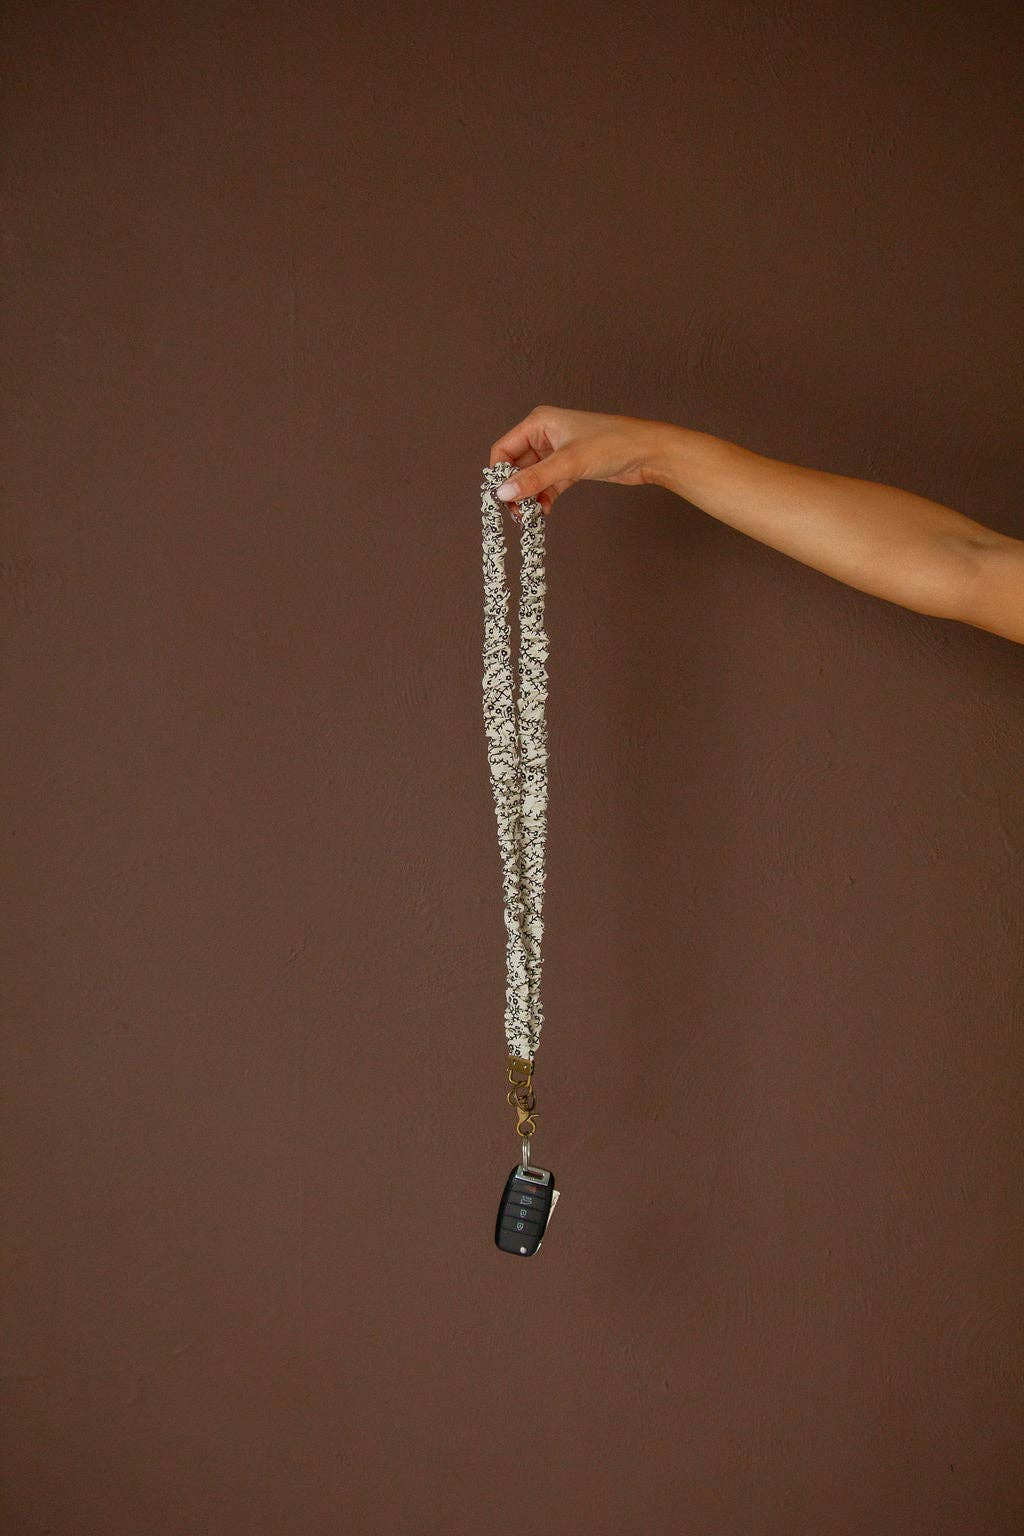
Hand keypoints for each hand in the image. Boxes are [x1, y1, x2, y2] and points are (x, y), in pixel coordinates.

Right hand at [487, 405, 670, 518]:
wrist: (648, 452)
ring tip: (530, 517)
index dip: (498, 474)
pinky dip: (544, 498)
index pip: (504, 449)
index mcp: (539, 423)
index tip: (500, 498)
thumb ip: (534, 479)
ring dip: (529, 496)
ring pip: (532, 477)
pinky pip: (547, 484)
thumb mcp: (568, 462)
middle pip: (516, 466)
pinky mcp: (571, 467)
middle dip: (514, 489)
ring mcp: (558, 452)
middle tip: (516, 513)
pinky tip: (545, 511)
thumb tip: (503, 493)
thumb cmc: (612, 443)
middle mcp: (545, 435)